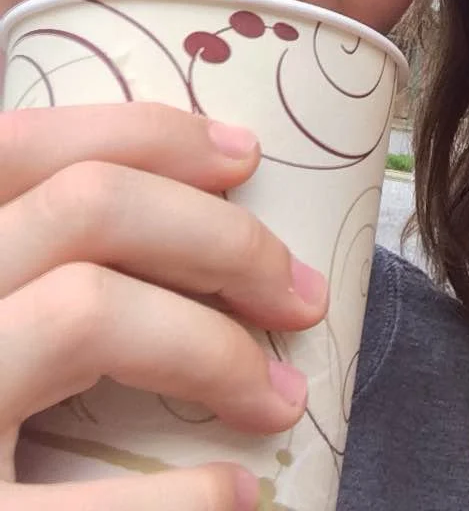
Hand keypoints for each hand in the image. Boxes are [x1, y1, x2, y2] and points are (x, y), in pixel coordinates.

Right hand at [0, 103, 328, 509]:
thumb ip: (41, 265)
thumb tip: (197, 213)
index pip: (24, 147)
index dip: (145, 135)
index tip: (245, 160)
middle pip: (85, 206)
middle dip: (221, 237)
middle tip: (301, 295)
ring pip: (86, 308)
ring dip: (215, 349)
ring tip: (281, 398)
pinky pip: (73, 499)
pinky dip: (180, 494)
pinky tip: (231, 494)